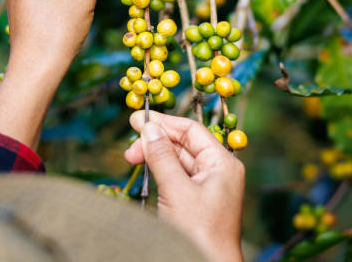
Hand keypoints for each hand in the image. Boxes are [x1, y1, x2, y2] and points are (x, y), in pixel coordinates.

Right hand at [124, 111, 244, 261]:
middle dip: (156, 141)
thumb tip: (149, 129)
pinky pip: (177, 177)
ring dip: (155, 156)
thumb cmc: (198, 232)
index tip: (137, 119)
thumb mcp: (176, 190)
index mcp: (222, 163)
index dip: (164, 123)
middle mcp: (217, 171)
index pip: (192, 131)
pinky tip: (146, 168)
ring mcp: (207, 187)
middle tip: (129, 147)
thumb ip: (161, 156)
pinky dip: (160, 170)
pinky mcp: (197, 201)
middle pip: (184, 145)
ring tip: (131, 158)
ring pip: (178, 161)